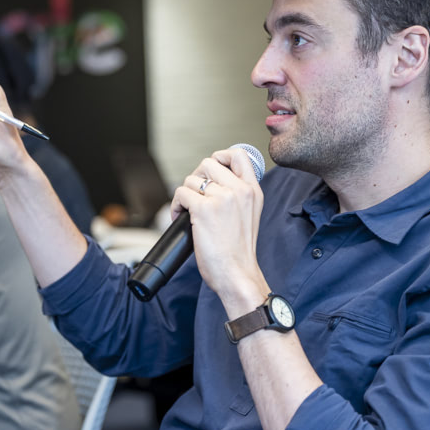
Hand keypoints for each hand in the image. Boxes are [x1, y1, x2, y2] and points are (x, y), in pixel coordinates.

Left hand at [170, 148, 269, 313]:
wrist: (237, 274)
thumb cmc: (238, 252)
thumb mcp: (249, 216)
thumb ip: (238, 196)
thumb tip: (212, 183)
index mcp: (253, 191)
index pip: (239, 154)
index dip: (221, 156)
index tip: (211, 173)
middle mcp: (239, 191)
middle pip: (208, 162)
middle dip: (196, 177)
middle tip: (195, 195)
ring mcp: (222, 198)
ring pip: (191, 179)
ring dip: (184, 194)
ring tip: (187, 211)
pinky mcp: (203, 209)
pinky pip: (181, 193)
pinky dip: (176, 206)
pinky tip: (180, 218)